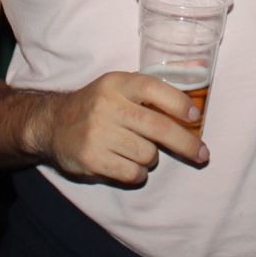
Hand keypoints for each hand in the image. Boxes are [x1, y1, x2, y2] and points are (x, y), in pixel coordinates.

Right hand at [29, 71, 206, 184]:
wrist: (53, 125)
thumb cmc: (97, 106)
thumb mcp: (118, 86)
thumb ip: (150, 90)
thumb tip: (196, 90)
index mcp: (116, 83)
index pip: (153, 88)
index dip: (178, 103)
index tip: (195, 117)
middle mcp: (107, 105)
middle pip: (158, 126)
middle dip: (186, 143)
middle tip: (202, 154)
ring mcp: (98, 133)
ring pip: (148, 154)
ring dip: (151, 157)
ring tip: (138, 150)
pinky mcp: (92, 158)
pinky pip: (133, 173)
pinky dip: (138, 173)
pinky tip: (128, 164)